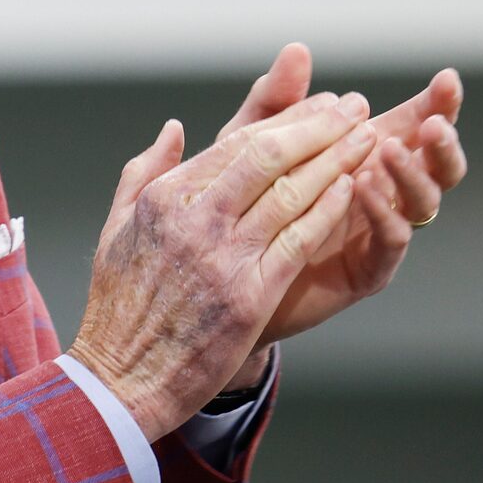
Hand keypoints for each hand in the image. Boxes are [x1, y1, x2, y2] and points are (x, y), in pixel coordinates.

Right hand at [69, 93, 374, 440]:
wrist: (122, 376)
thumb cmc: (119, 306)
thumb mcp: (115, 228)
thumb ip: (144, 172)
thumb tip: (173, 129)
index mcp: (162, 200)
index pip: (236, 144)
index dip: (287, 120)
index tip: (320, 106)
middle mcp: (193, 221)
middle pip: (270, 157)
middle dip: (320, 127)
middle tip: (355, 108)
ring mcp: (223, 257)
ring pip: (293, 193)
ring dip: (337, 161)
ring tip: (368, 139)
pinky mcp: (250, 293)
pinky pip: (299, 239)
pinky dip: (330, 209)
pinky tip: (354, 189)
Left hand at [216, 45, 467, 362]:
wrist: (213, 278)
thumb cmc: (233, 206)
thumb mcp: (248, 146)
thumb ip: (275, 102)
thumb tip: (298, 51)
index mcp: (362, 158)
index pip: (412, 126)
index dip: (434, 103)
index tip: (446, 78)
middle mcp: (380, 192)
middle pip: (432, 162)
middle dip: (440, 137)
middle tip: (436, 120)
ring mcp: (376, 231)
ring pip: (421, 201)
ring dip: (410, 173)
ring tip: (387, 147)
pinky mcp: (365, 270)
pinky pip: (390, 242)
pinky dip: (382, 213)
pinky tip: (362, 188)